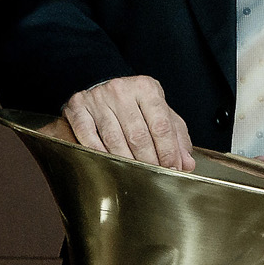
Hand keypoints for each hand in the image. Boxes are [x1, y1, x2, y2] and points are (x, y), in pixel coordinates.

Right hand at [61, 75, 193, 170]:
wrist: (104, 88)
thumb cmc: (136, 106)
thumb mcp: (161, 114)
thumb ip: (176, 137)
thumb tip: (186, 164)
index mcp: (146, 88)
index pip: (161, 125)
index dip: (168, 151)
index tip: (172, 169)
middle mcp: (121, 90)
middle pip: (138, 135)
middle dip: (149, 160)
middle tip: (154, 176)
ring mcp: (98, 98)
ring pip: (114, 139)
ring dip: (126, 161)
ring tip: (135, 175)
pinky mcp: (78, 107)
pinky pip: (88, 136)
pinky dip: (99, 154)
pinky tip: (108, 164)